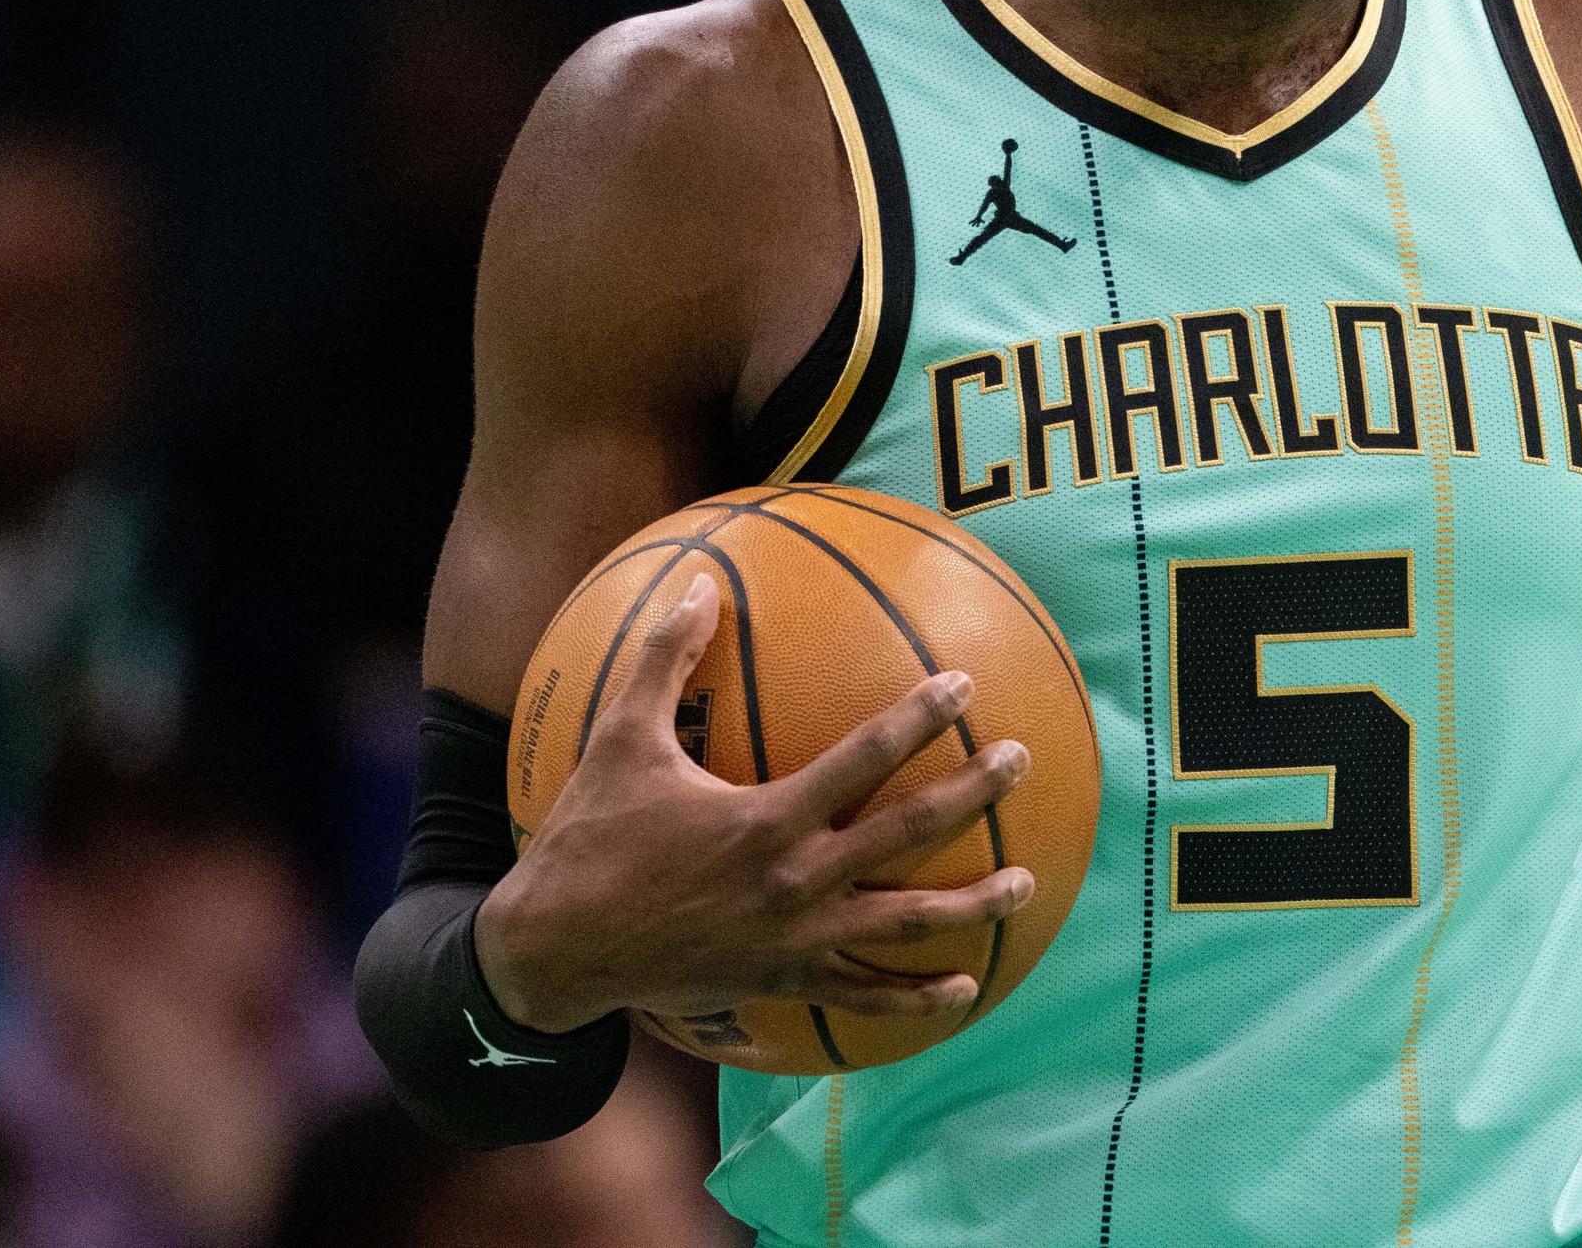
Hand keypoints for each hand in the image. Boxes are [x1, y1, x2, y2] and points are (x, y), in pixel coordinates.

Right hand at [475, 574, 1035, 1033]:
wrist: (555, 952)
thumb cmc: (588, 839)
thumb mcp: (620, 740)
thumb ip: (665, 659)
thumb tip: (699, 583)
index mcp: (766, 820)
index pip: (863, 759)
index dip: (918, 718)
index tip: (963, 685)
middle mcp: (795, 882)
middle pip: (907, 834)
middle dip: (972, 795)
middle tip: (1020, 761)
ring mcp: (795, 940)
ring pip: (904, 926)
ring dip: (972, 906)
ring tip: (1026, 884)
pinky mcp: (783, 982)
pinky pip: (863, 994)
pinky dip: (916, 999)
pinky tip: (962, 989)